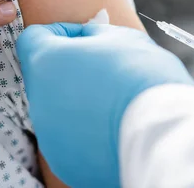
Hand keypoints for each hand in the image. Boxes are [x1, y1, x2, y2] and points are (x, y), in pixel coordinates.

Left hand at [17, 23, 193, 187]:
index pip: (33, 39)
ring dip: (78, 102)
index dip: (58, 33)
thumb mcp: (118, 36)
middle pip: (45, 77)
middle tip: (104, 71)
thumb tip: (85, 40)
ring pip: (57, 109)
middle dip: (69, 70)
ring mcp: (48, 134)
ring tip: (113, 103)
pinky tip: (113, 128)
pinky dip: (86, 131)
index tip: (83, 38)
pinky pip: (69, 138)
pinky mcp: (63, 160)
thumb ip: (91, 35)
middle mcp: (38, 99)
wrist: (161, 132)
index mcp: (46, 62)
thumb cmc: (141, 76)